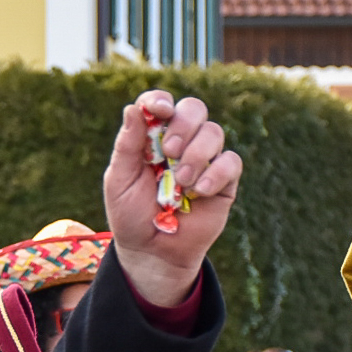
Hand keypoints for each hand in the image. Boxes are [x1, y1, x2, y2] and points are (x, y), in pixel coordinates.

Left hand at [104, 90, 239, 305]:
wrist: (152, 252)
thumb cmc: (131, 215)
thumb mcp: (120, 181)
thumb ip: (127, 145)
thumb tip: (132, 107)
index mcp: (152, 137)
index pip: (161, 104)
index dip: (161, 100)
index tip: (159, 110)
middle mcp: (181, 142)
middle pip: (194, 108)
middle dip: (183, 124)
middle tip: (168, 151)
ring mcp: (205, 159)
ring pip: (214, 132)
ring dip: (197, 154)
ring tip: (181, 181)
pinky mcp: (225, 180)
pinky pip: (231, 162)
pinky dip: (216, 173)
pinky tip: (199, 191)